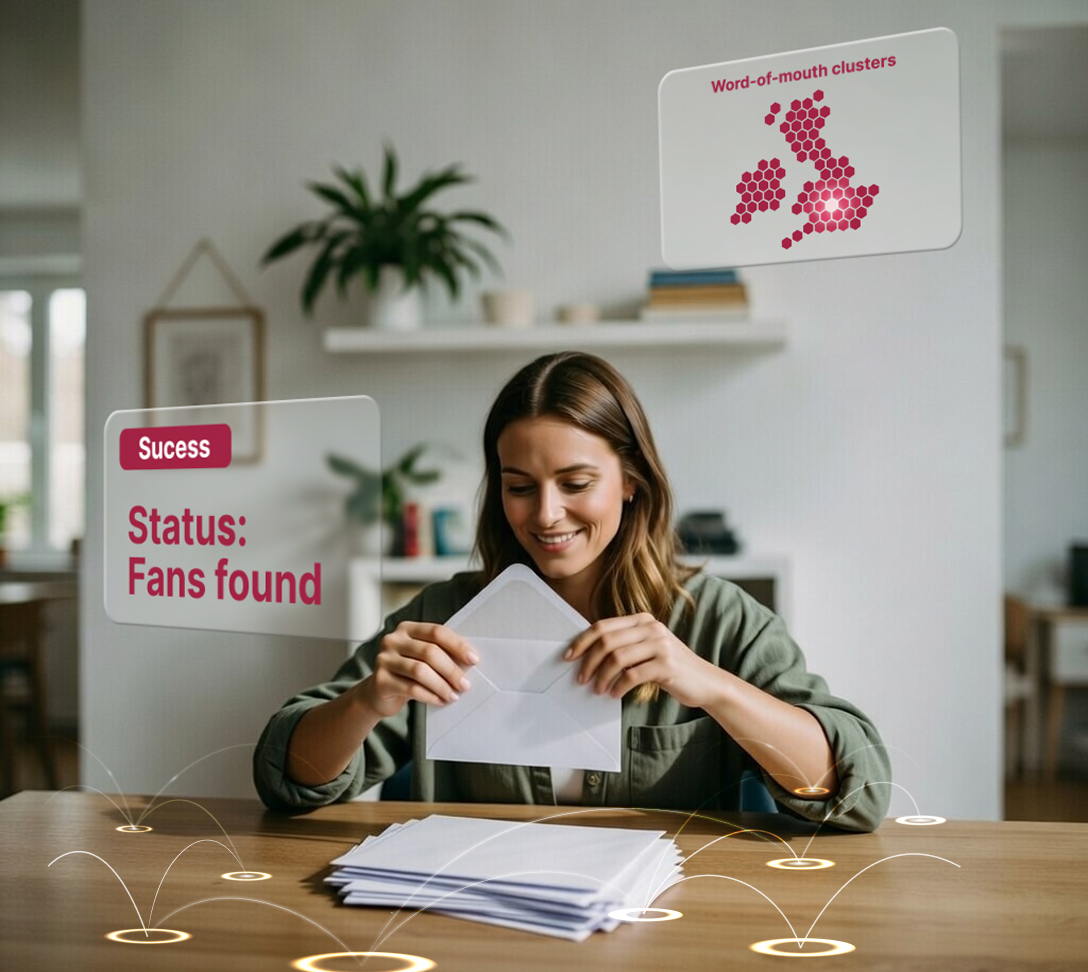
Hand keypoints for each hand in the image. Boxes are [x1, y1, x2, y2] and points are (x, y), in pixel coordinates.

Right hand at [358, 621, 477, 718]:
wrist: (378, 693)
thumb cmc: (407, 673)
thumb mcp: (422, 658)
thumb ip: (440, 653)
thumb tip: (469, 661)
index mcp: (407, 629)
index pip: (437, 632)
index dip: (457, 645)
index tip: (474, 660)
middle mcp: (393, 640)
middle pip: (430, 652)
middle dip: (451, 670)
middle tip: (465, 684)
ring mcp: (384, 659)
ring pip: (420, 671)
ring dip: (441, 685)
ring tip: (453, 695)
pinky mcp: (380, 680)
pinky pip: (411, 688)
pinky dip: (430, 696)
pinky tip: (440, 700)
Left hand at [564, 613, 718, 707]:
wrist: (705, 681)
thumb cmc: (670, 668)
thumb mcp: (648, 649)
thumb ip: (625, 645)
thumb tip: (588, 655)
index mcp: (643, 620)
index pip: (603, 626)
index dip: (582, 641)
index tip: (568, 656)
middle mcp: (651, 628)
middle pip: (607, 641)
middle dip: (588, 661)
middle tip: (581, 678)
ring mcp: (661, 645)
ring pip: (617, 658)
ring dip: (602, 676)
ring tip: (598, 689)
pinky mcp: (667, 665)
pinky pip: (632, 675)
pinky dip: (619, 686)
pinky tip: (614, 694)